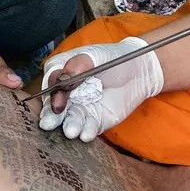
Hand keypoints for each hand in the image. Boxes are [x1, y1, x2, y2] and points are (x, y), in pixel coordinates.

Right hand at [37, 37, 163, 141]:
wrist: (139, 72)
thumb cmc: (115, 59)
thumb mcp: (97, 56)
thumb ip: (78, 64)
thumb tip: (64, 80)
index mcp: (63, 73)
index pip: (51, 84)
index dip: (52, 94)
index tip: (57, 103)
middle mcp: (67, 93)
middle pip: (55, 106)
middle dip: (51, 116)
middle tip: (50, 124)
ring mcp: (80, 109)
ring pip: (70, 119)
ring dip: (69, 126)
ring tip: (71, 131)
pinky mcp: (94, 121)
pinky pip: (88, 128)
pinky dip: (86, 132)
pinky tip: (86, 134)